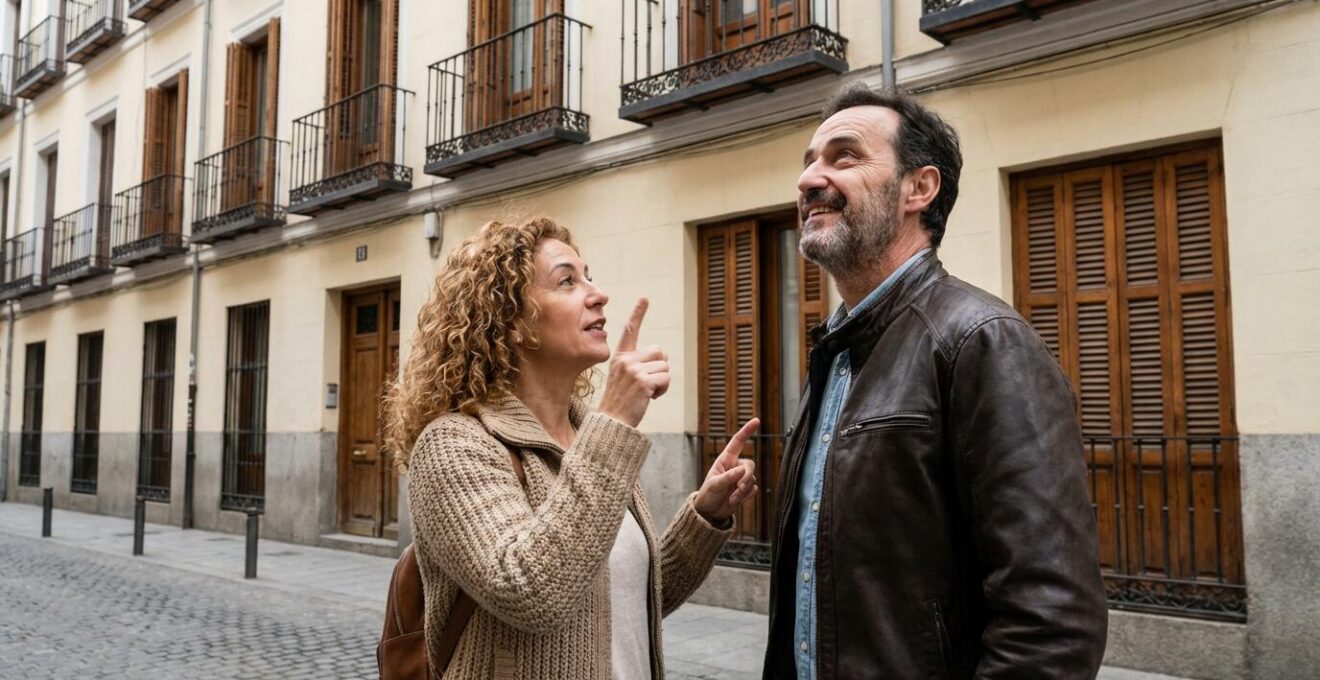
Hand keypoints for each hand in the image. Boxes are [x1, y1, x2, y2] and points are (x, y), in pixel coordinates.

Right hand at [597, 298, 670, 427]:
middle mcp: (626, 360)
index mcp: (620, 357)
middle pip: (660, 352)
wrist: (612, 422)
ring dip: (662, 382)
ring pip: (665, 366)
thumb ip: (639, 365)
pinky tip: (649, 398)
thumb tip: (663, 357)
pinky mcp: (642, 381)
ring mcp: (633, 370)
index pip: (630, 331)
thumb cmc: (621, 402)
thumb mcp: (625, 379)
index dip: (638, 314)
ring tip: (646, 393)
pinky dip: (662, 390)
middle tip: (647, 384)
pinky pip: (666, 378)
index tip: (645, 298)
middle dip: (660, 367)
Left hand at [694, 418, 759, 524]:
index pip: (737, 442)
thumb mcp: (714, 485)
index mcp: (725, 460)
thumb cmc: (708, 495)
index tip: (756, 421)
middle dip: (746, 477)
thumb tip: (742, 470)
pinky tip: (736, 500)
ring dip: (743, 491)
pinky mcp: (745, 490)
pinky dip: (746, 496)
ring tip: (731, 499)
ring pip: (752, 479)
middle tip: (738, 489)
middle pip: (750, 465)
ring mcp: (741, 478)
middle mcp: (735, 467)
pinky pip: (753, 489)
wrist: (710, 512)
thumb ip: (728, 477)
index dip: (747, 431)